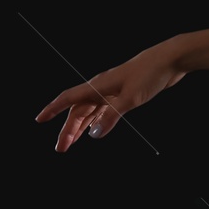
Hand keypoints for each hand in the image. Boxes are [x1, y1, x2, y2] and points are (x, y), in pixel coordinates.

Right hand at [34, 43, 187, 151]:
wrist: (169, 60)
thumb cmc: (149, 75)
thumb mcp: (131, 98)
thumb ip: (112, 116)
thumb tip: (94, 134)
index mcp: (97, 86)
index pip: (68, 99)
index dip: (53, 109)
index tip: (39, 120)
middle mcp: (100, 87)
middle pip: (77, 110)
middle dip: (68, 129)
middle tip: (61, 148)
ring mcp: (111, 90)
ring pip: (89, 111)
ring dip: (79, 127)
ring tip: (72, 143)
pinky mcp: (123, 93)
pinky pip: (101, 110)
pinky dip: (95, 121)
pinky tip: (93, 130)